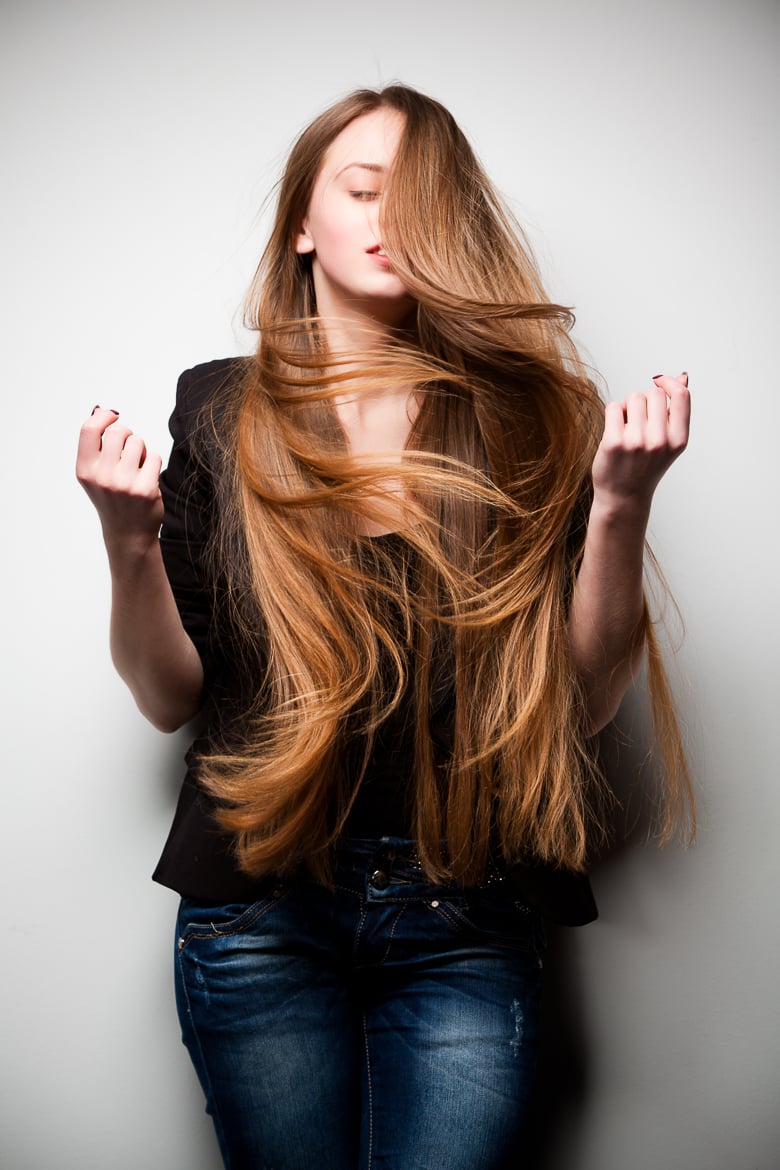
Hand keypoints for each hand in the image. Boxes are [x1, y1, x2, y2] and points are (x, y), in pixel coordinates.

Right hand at [76, 406, 163, 552]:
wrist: (128, 533)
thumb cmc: (112, 498)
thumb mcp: (95, 474)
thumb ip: (96, 444)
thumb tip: (101, 411)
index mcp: (85, 470)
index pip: (89, 430)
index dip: (103, 417)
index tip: (113, 416)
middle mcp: (102, 477)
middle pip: (118, 431)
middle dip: (127, 434)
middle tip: (128, 449)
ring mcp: (124, 484)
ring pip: (138, 442)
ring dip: (141, 449)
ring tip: (137, 466)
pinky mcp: (146, 489)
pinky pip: (154, 456)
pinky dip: (153, 461)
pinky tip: (147, 477)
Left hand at [591, 372, 689, 513]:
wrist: (623, 496)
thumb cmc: (646, 466)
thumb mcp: (669, 441)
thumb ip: (676, 410)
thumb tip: (682, 377)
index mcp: (678, 440)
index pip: (681, 395)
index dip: (670, 382)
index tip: (660, 381)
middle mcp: (660, 441)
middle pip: (653, 393)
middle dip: (645, 400)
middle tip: (640, 421)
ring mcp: (636, 442)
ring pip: (633, 397)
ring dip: (628, 408)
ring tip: (628, 428)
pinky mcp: (613, 442)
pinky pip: (613, 407)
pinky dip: (613, 414)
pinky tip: (616, 430)